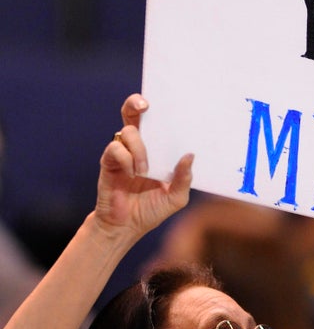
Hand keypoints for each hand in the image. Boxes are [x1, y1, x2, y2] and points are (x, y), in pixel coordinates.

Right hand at [95, 94, 192, 237]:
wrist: (126, 227)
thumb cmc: (151, 209)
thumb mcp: (175, 197)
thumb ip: (184, 178)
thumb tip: (190, 155)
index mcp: (156, 149)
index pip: (156, 121)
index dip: (158, 107)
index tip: (167, 102)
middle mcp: (137, 146)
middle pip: (132, 113)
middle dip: (136, 103)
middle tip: (145, 106)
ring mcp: (122, 152)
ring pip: (128, 131)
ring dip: (139, 149)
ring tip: (144, 170)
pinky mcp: (108, 161)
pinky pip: (115, 149)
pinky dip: (126, 158)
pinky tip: (131, 173)